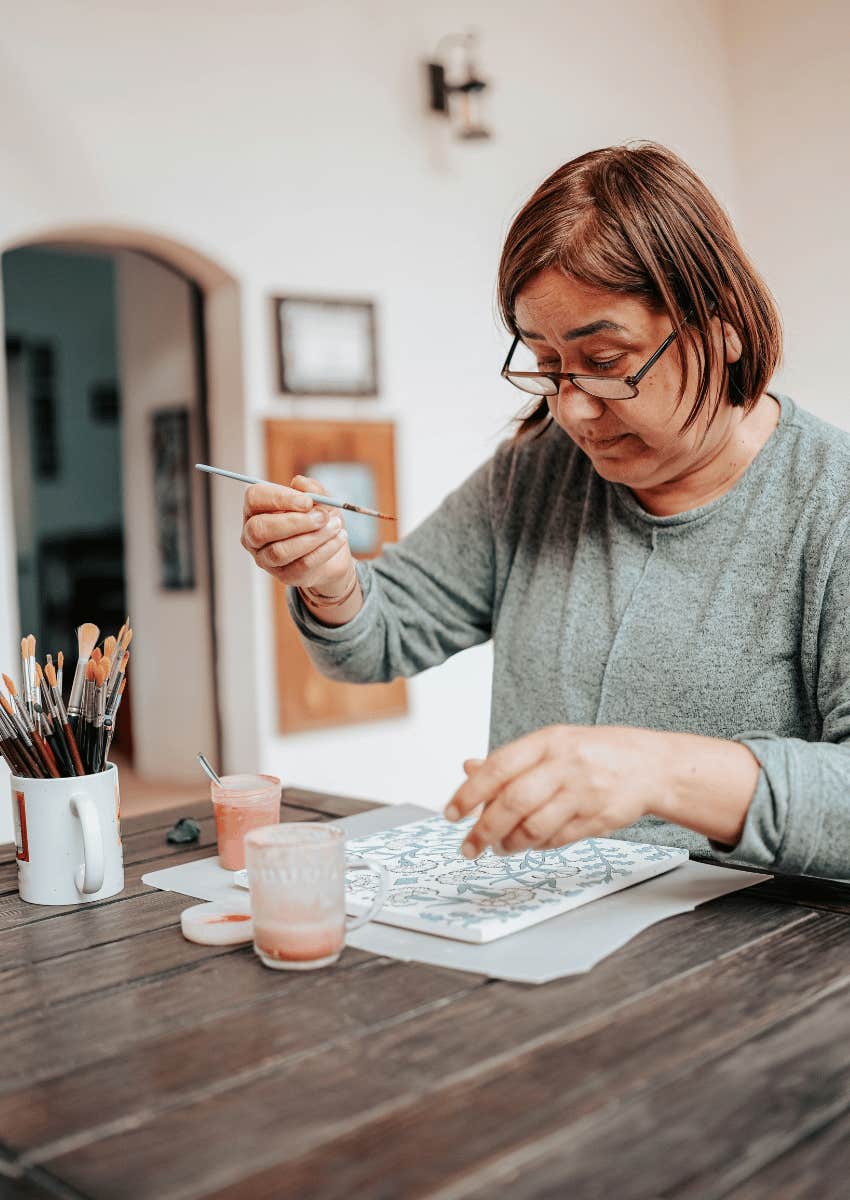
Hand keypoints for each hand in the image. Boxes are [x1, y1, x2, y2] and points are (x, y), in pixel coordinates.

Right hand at [241, 475, 354, 594]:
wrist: (333, 551)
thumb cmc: (320, 521)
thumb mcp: (320, 500)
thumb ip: (312, 489)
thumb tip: (299, 483)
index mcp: (256, 509)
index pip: (254, 498)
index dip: (279, 498)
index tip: (307, 501)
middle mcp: (253, 535)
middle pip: (260, 529)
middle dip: (295, 522)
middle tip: (322, 516)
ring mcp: (266, 559)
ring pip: (280, 551)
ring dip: (313, 537)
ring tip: (335, 525)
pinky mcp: (284, 576)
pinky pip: (301, 565)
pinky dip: (324, 550)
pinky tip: (340, 538)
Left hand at [444, 725, 670, 858]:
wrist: (651, 765)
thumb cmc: (594, 753)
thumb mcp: (552, 744)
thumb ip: (510, 760)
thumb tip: (467, 769)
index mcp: (548, 741)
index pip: (498, 767)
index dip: (469, 793)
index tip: (450, 814)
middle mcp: (565, 765)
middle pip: (513, 803)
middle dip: (484, 830)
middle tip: (468, 847)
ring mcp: (584, 793)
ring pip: (535, 828)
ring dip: (510, 844)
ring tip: (500, 847)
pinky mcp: (598, 819)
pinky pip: (557, 840)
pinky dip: (538, 846)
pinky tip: (532, 842)